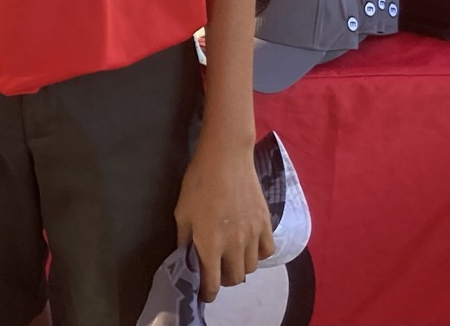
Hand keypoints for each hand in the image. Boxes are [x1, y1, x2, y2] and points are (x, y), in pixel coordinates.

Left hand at [172, 133, 275, 301]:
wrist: (226, 157)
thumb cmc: (198, 182)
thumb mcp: (182, 211)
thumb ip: (184, 239)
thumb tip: (186, 256)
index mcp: (210, 244)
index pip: (212, 284)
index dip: (207, 293)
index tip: (204, 291)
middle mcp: (234, 245)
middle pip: (234, 279)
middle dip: (223, 279)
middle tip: (216, 268)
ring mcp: (253, 235)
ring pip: (251, 268)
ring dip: (240, 266)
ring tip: (232, 254)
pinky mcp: (266, 224)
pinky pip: (267, 252)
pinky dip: (259, 254)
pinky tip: (250, 243)